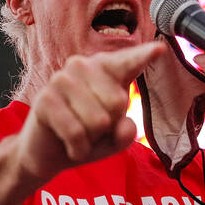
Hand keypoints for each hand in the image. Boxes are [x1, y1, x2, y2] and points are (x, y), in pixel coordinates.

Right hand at [16, 41, 165, 182]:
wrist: (47, 155)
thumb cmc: (85, 138)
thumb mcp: (114, 139)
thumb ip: (127, 133)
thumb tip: (124, 125)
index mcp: (104, 70)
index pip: (128, 62)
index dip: (143, 56)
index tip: (159, 49)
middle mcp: (82, 66)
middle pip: (117, 102)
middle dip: (108, 127)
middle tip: (91, 129)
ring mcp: (61, 79)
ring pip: (97, 120)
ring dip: (91, 139)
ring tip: (80, 136)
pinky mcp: (45, 99)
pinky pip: (76, 132)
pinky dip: (78, 149)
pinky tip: (72, 148)